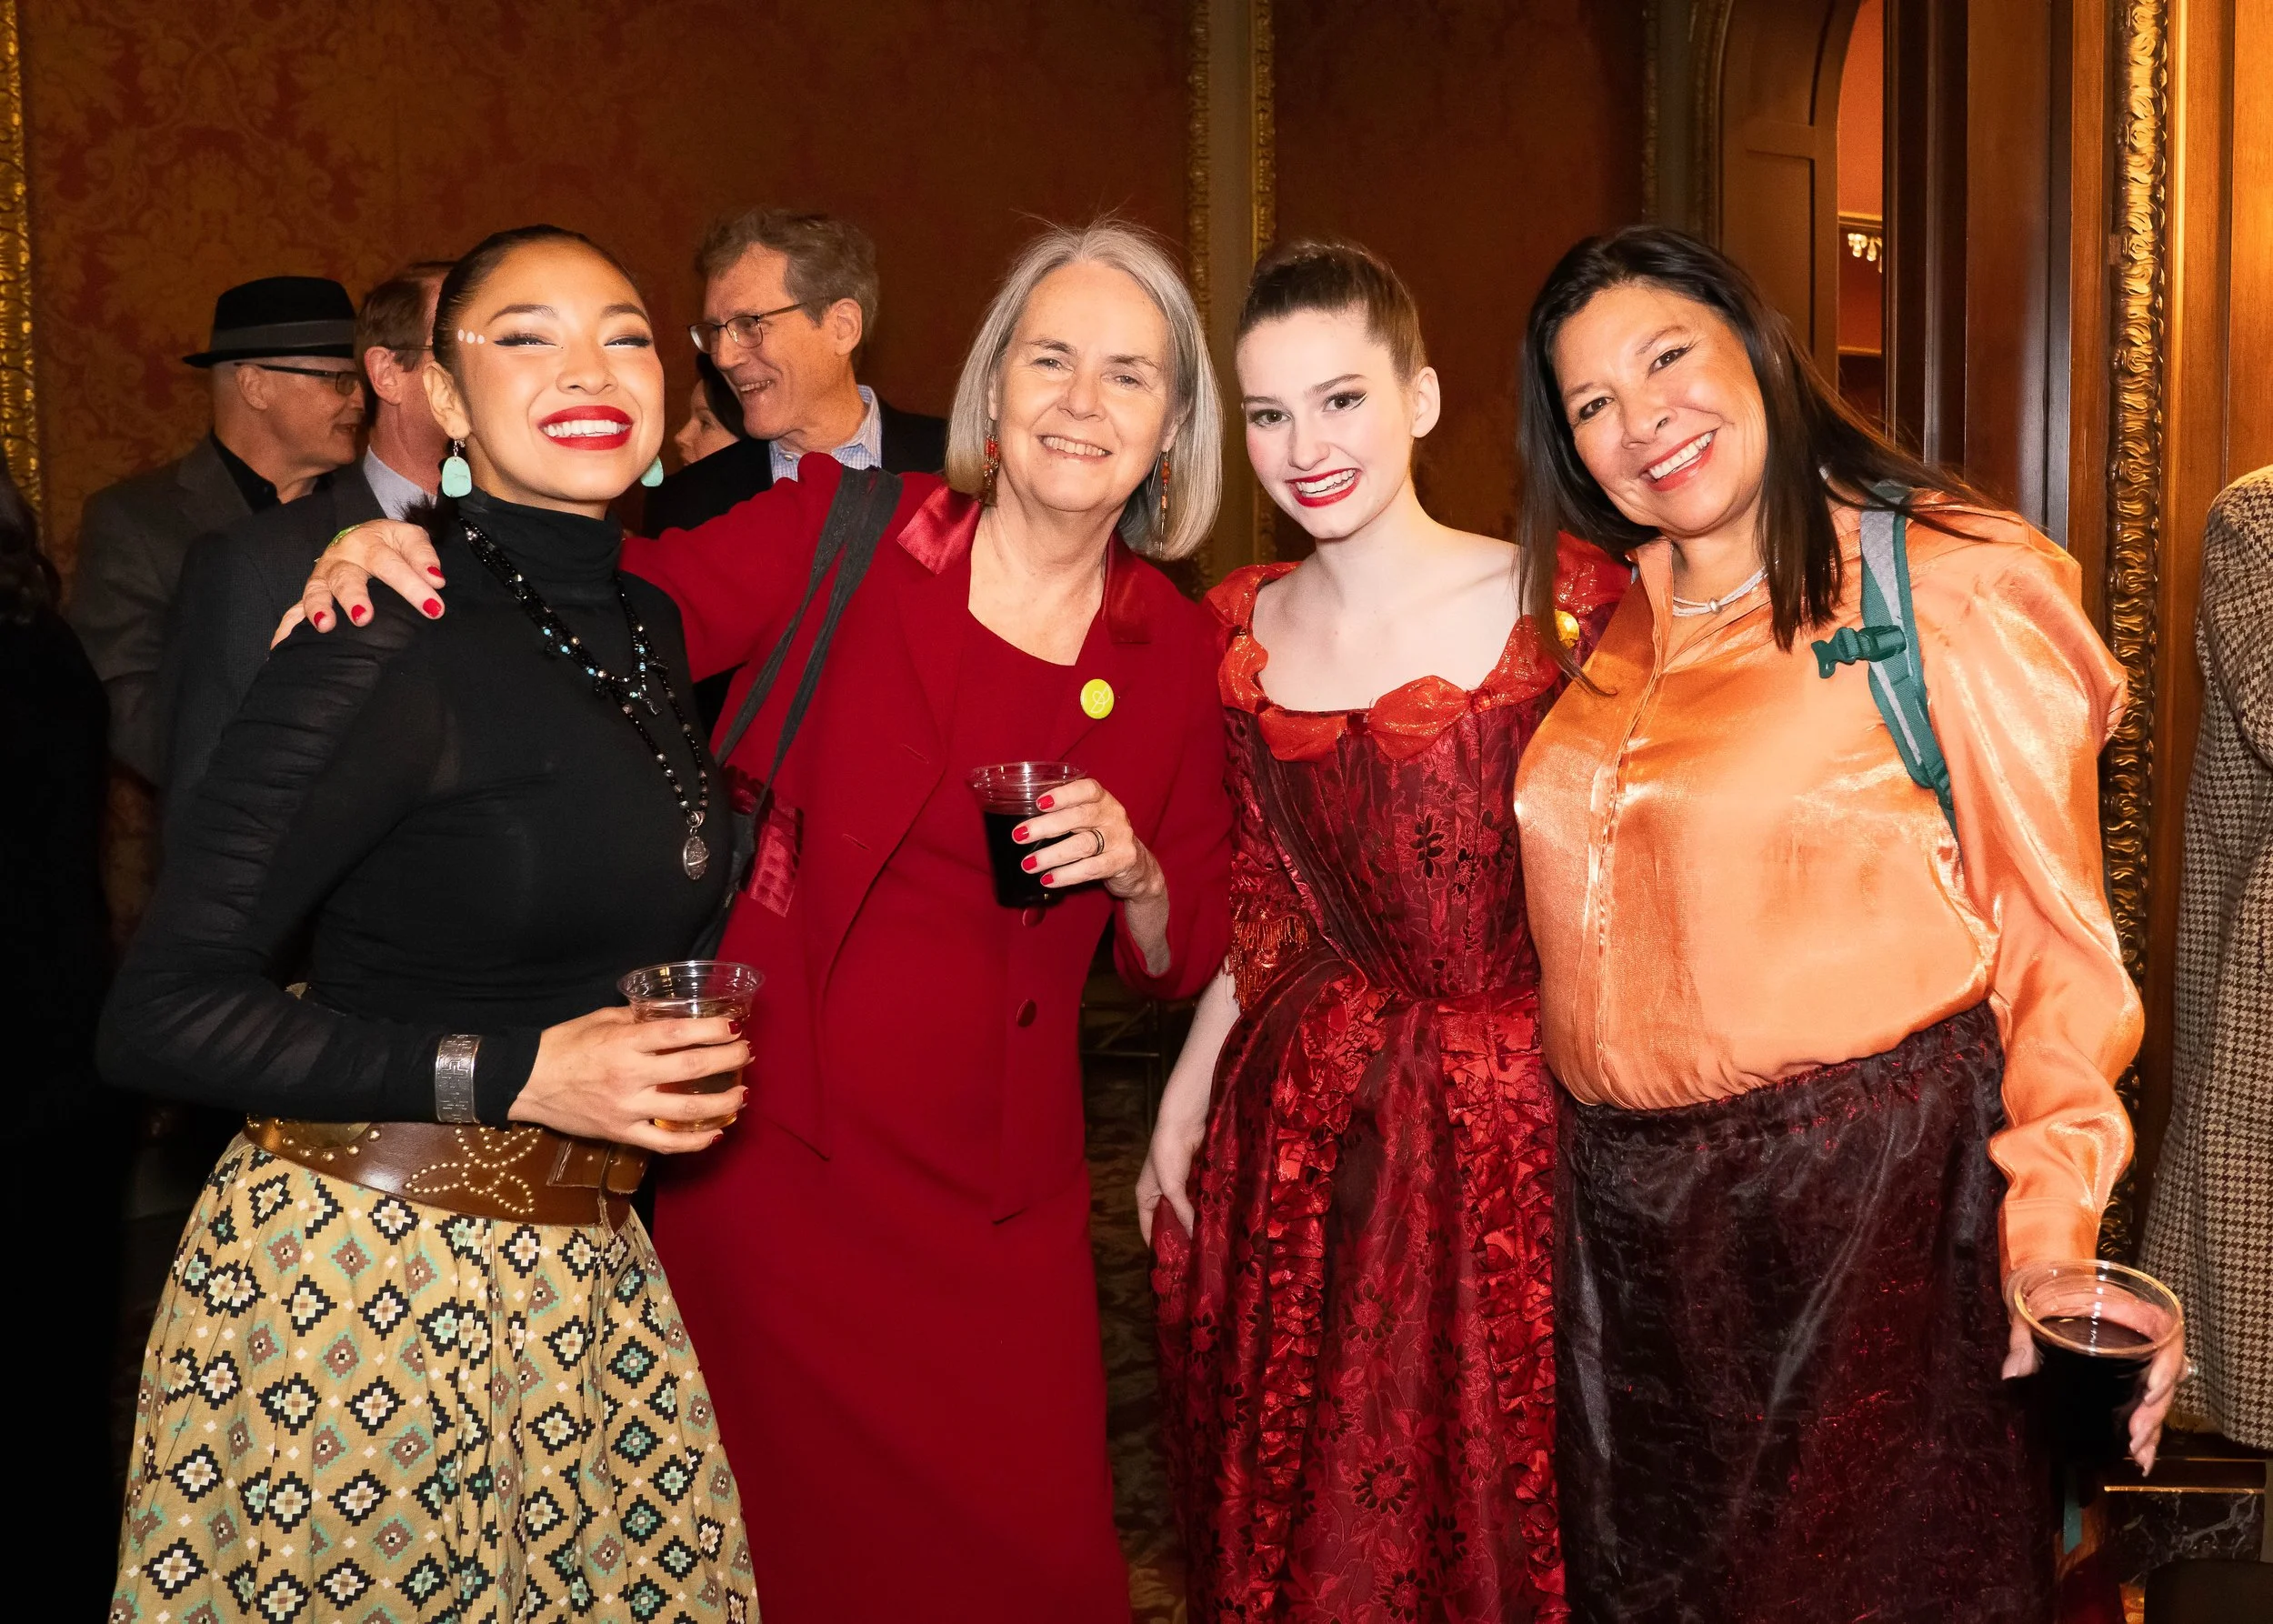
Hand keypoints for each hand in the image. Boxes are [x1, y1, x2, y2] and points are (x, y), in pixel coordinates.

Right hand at [271, 519, 448, 645]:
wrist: (361, 536)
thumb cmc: (390, 543)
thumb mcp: (409, 538)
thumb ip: (423, 556)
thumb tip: (436, 580)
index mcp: (368, 543)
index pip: (391, 564)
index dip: (413, 586)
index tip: (434, 608)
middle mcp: (341, 558)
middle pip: (346, 578)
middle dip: (354, 597)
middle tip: (364, 618)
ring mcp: (323, 577)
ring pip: (316, 591)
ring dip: (318, 608)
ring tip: (325, 626)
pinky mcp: (313, 592)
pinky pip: (294, 610)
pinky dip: (287, 627)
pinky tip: (280, 646)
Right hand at [510, 1006, 750, 1154]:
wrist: (526, 1082)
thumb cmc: (563, 1045)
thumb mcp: (600, 1020)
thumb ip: (638, 1019)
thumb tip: (673, 1014)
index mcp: (623, 1043)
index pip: (677, 1034)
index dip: (711, 1030)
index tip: (734, 1026)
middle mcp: (629, 1076)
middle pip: (690, 1069)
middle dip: (727, 1060)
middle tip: (746, 1053)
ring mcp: (626, 1109)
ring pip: (685, 1110)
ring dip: (722, 1103)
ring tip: (742, 1095)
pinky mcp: (621, 1133)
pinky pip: (664, 1143)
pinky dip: (693, 1141)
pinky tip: (715, 1133)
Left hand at [1011, 776, 1162, 900]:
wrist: (1137, 866)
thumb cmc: (1102, 838)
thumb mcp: (1089, 820)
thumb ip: (1066, 816)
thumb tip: (1024, 824)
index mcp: (1103, 799)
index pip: (1086, 789)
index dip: (1063, 795)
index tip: (1038, 803)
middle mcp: (1113, 815)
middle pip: (1079, 817)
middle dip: (1045, 826)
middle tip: (1019, 836)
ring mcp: (1120, 838)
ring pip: (1083, 845)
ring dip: (1051, 855)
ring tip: (1028, 864)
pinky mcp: (1123, 861)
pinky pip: (1091, 868)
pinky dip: (1066, 875)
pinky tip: (1048, 879)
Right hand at [1136, 1102, 1205, 1245]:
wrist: (1185, 1121)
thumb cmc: (1167, 1151)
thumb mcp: (1171, 1186)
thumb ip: (1181, 1210)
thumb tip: (1194, 1236)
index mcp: (1145, 1196)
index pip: (1147, 1227)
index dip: (1157, 1244)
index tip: (1171, 1265)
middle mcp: (1161, 1193)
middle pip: (1169, 1221)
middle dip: (1180, 1236)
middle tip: (1195, 1258)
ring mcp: (1180, 1186)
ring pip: (1187, 1211)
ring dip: (1196, 1223)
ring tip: (1208, 1243)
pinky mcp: (1195, 1179)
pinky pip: (1199, 1200)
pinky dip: (1206, 1209)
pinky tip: (1217, 1222)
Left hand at [2003, 1306, 2187, 1473]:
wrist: (2043, 1284)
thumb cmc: (2044, 1290)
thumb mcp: (2030, 1307)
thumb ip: (2023, 1338)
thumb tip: (2013, 1374)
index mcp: (2129, 1310)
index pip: (2166, 1334)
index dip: (2167, 1366)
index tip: (2151, 1392)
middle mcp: (2142, 1334)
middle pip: (2167, 1374)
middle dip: (2156, 1409)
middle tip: (2135, 1435)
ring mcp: (2138, 1357)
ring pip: (2160, 1393)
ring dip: (2153, 1425)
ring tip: (2138, 1454)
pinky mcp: (2128, 1375)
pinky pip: (2145, 1401)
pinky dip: (2146, 1429)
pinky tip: (2140, 1455)